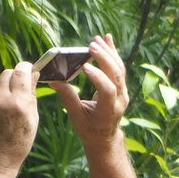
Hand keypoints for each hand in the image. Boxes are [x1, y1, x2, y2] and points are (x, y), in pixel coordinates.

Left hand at [0, 61, 38, 174]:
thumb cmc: (20, 142)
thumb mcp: (33, 119)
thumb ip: (32, 95)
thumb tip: (34, 75)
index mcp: (19, 103)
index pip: (21, 71)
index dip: (26, 67)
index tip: (31, 70)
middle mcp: (3, 100)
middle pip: (8, 72)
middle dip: (16, 75)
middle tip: (22, 85)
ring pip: (0, 84)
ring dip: (7, 88)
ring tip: (12, 105)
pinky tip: (2, 114)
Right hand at [50, 35, 128, 150]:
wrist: (105, 137)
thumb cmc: (88, 129)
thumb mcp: (76, 117)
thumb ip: (68, 98)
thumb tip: (55, 80)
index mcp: (108, 110)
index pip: (107, 90)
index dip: (98, 77)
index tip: (83, 66)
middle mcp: (120, 100)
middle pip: (117, 75)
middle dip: (104, 59)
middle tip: (92, 45)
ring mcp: (123, 92)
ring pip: (120, 69)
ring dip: (109, 52)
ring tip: (97, 39)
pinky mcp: (122, 87)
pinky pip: (119, 68)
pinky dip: (113, 53)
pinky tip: (108, 39)